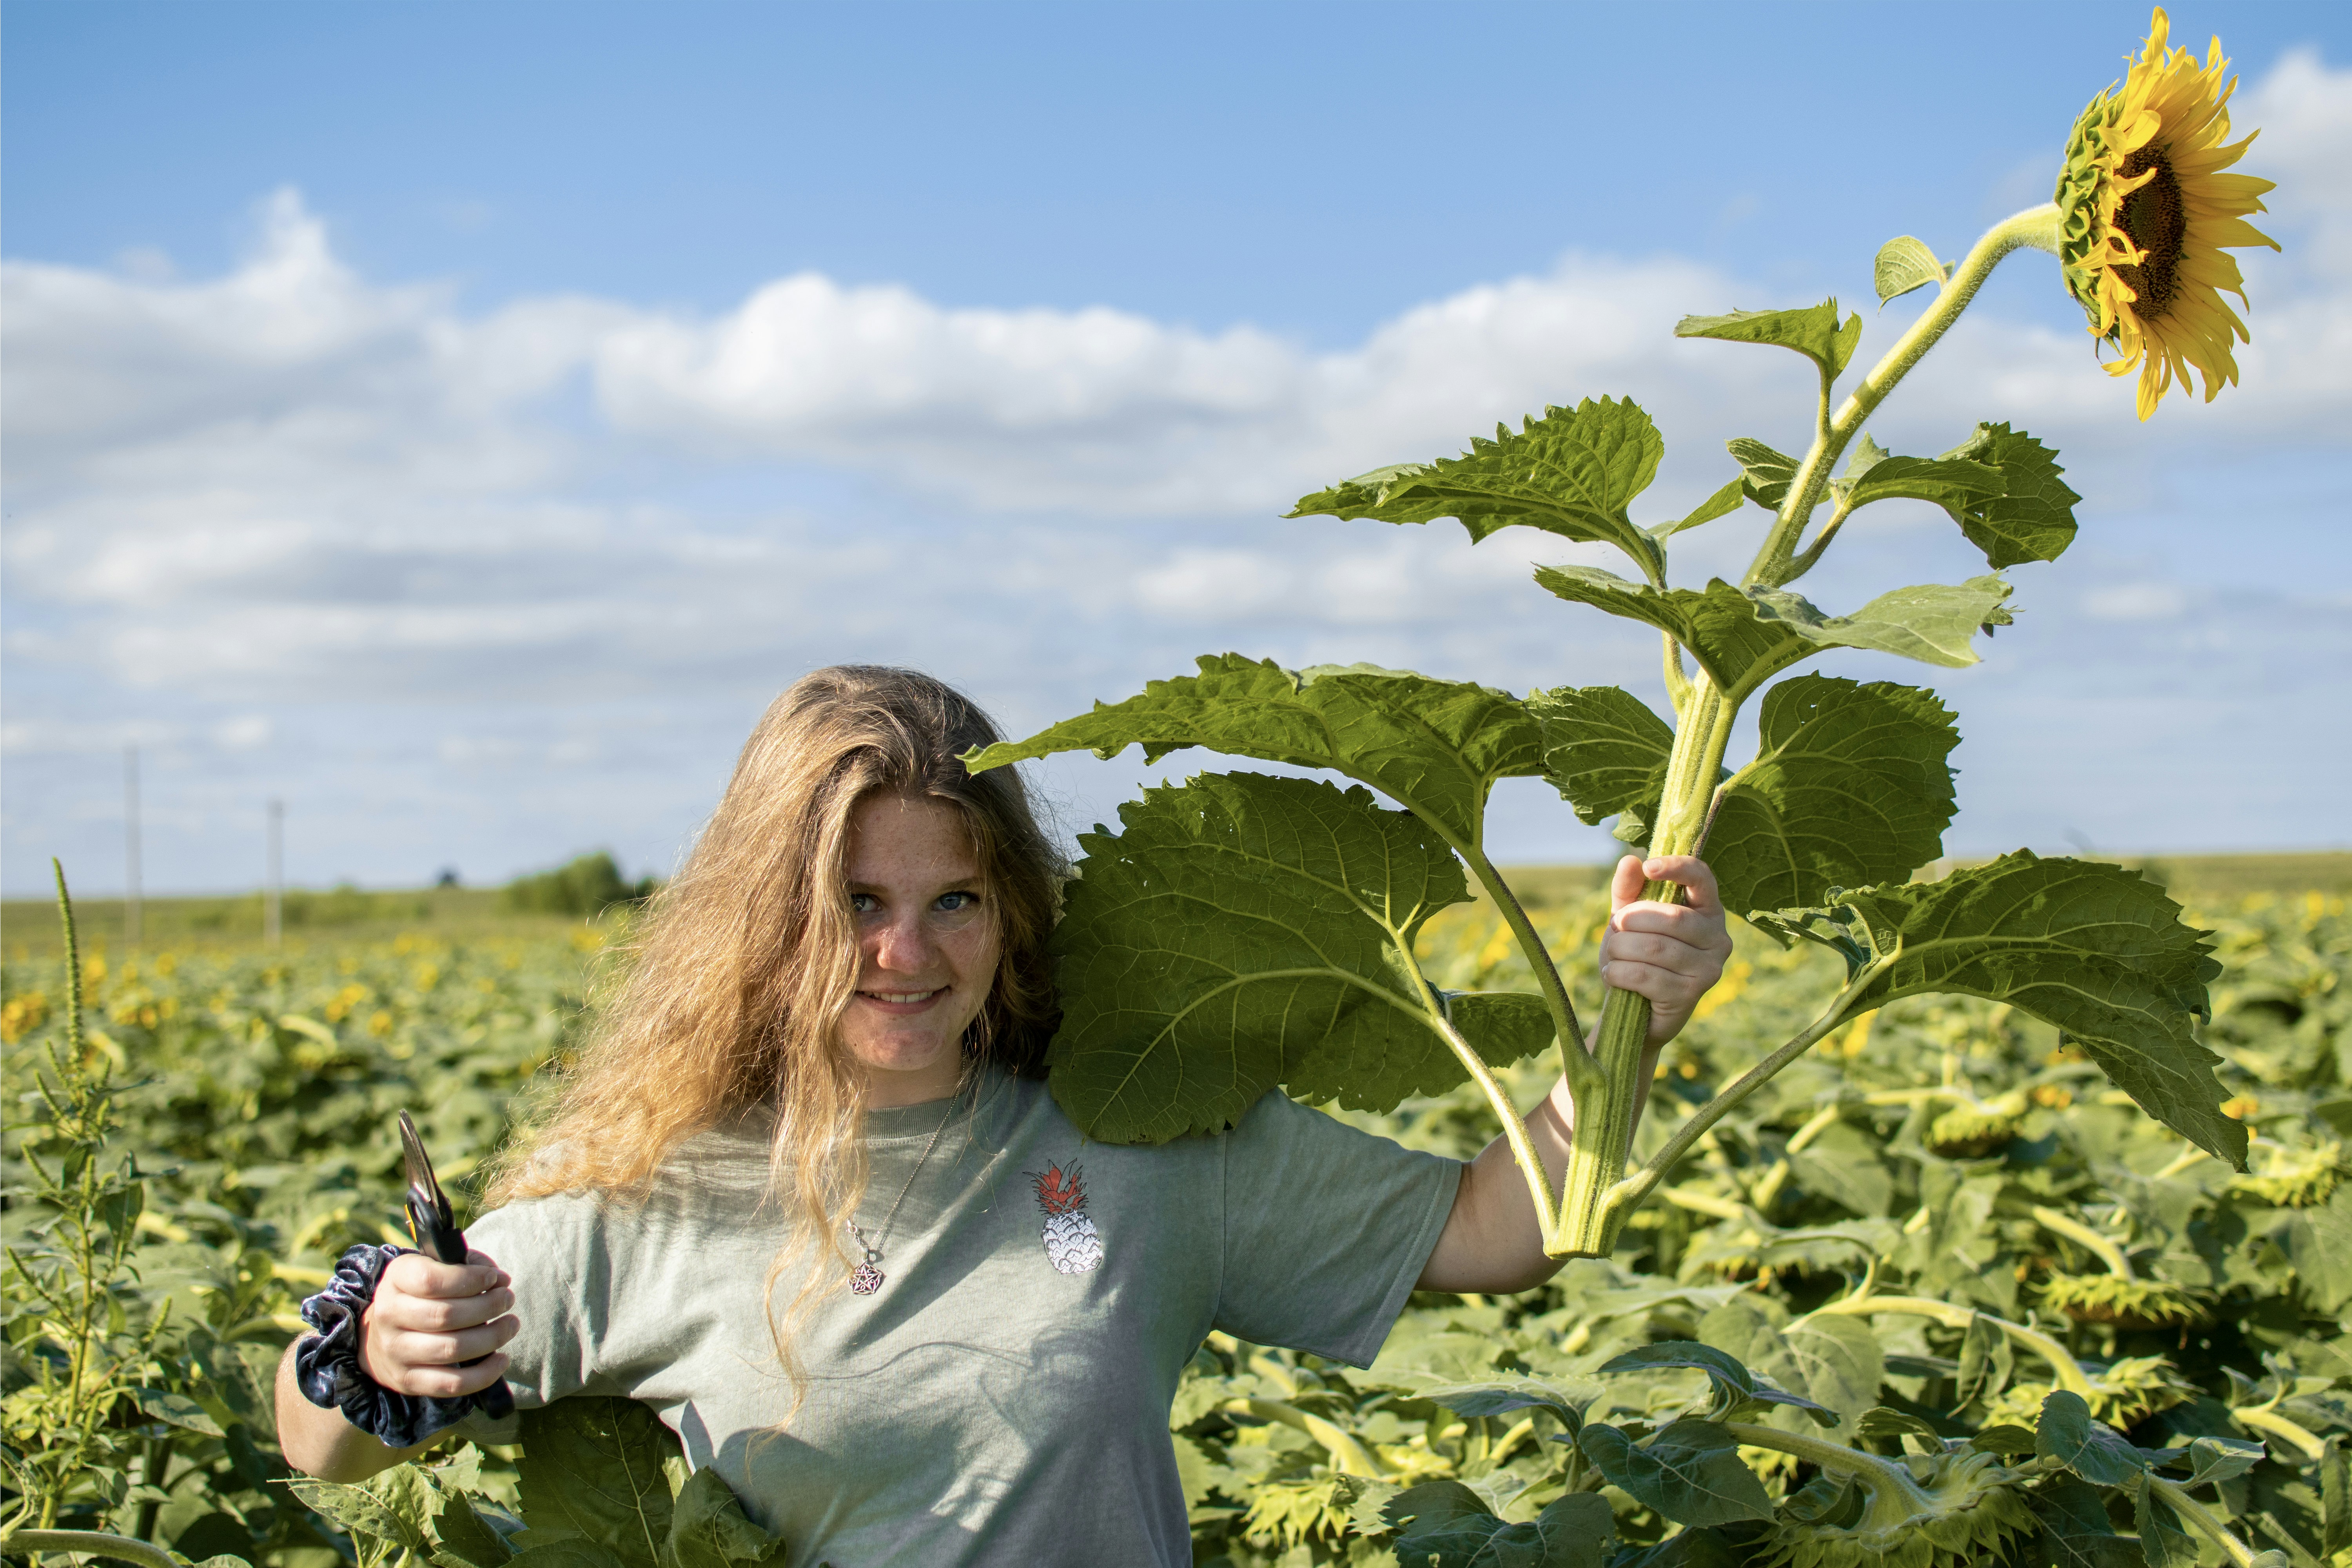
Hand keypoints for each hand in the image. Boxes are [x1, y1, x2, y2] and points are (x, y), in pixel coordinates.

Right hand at [359, 1250, 515, 1398]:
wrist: (378, 1338)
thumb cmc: (419, 1296)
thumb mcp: (433, 1268)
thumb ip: (466, 1266)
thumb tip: (499, 1280)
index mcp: (396, 1279)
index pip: (432, 1280)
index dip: (470, 1279)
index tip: (494, 1278)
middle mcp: (389, 1315)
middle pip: (446, 1315)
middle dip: (488, 1306)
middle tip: (507, 1300)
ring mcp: (396, 1351)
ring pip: (451, 1349)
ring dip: (491, 1338)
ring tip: (510, 1325)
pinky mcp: (407, 1380)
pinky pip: (450, 1384)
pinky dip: (483, 1375)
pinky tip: (500, 1360)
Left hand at [1597, 854, 1732, 1046]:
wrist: (1634, 1011)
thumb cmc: (1635, 956)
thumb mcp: (1628, 920)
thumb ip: (1628, 891)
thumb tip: (1630, 861)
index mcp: (1708, 910)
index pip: (1702, 878)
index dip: (1677, 868)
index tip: (1649, 868)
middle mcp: (1718, 938)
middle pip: (1671, 917)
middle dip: (1630, 921)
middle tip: (1614, 930)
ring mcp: (1709, 969)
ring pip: (1654, 947)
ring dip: (1620, 949)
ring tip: (1613, 955)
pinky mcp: (1691, 994)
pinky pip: (1645, 975)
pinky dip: (1618, 973)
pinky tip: (1613, 975)